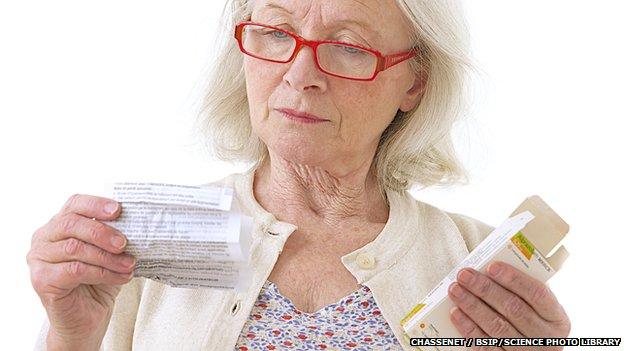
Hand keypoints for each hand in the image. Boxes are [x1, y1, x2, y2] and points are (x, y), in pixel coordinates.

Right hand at [27, 194, 134, 350]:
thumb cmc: (98, 281)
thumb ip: (114, 236)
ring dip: (107, 257)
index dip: (96, 204)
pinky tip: (119, 277)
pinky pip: (75, 270)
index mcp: (58, 224)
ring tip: (129, 264)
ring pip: (75, 248)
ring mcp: (38, 259)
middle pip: (71, 224)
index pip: (74, 204)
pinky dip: (102, 273)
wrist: (87, 318)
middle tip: (124, 243)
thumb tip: (137, 222)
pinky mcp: (41, 280)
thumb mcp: (109, 253)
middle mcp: (43, 239)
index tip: (118, 210)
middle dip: (102, 232)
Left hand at [447, 261, 570, 350]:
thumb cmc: (530, 323)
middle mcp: (545, 337)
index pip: (537, 293)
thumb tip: (486, 272)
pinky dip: (469, 328)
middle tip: (464, 275)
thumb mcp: (537, 311)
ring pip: (497, 327)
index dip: (514, 279)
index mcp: (556, 319)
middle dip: (485, 289)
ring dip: (472, 306)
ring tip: (455, 290)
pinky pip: (486, 345)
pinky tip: (456, 314)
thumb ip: (520, 294)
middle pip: (514, 309)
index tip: (491, 266)